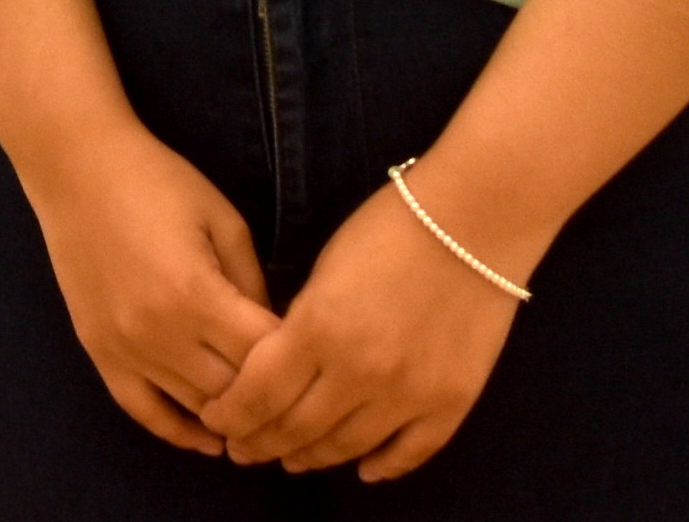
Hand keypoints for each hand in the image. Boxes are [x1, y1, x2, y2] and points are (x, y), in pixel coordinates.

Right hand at [24, 125, 279, 450]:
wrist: (77, 167)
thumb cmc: (158, 182)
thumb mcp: (223, 219)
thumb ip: (253, 282)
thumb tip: (273, 336)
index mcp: (197, 294)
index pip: (263, 358)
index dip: (294, 364)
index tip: (315, 364)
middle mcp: (160, 333)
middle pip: (232, 393)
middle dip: (269, 398)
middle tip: (296, 398)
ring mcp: (125, 349)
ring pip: (194, 408)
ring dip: (231, 417)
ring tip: (264, 420)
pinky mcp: (99, 352)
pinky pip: (143, 411)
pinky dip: (178, 432)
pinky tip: (207, 439)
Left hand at [200, 177, 521, 478]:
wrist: (472, 219)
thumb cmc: (389, 227)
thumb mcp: (325, 267)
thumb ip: (302, 323)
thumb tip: (281, 367)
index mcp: (319, 329)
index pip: (259, 393)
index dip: (232, 415)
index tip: (216, 421)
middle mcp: (359, 372)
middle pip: (297, 428)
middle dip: (262, 443)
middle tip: (245, 449)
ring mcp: (408, 394)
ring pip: (347, 447)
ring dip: (313, 458)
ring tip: (293, 460)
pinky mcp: (450, 403)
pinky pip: (409, 453)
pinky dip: (382, 467)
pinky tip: (364, 470)